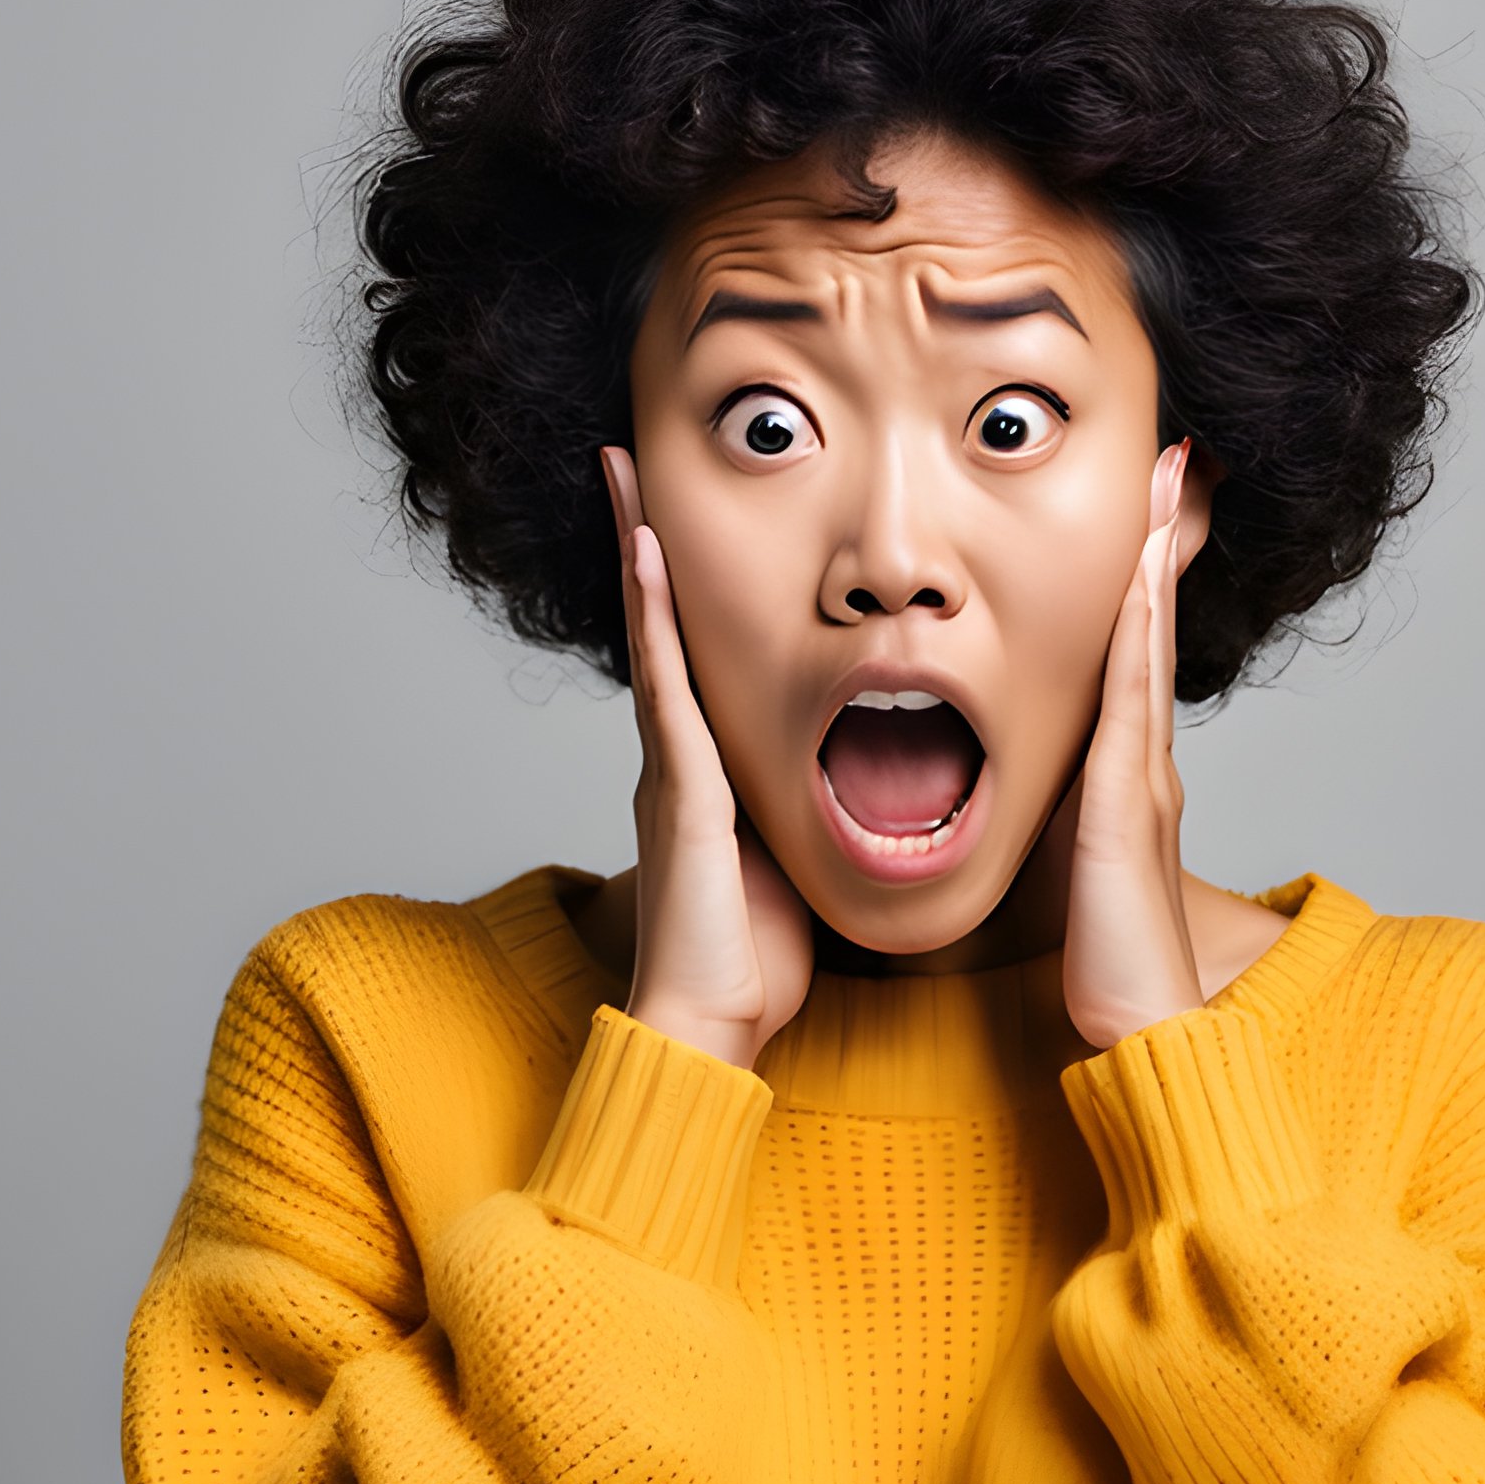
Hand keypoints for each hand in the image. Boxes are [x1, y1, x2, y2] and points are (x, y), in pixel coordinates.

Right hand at [601, 447, 812, 1070]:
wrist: (709, 1021)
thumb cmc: (755, 956)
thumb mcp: (794, 859)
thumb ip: (807, 813)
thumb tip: (859, 785)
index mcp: (708, 769)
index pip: (695, 653)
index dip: (680, 585)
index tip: (675, 514)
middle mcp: (678, 753)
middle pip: (660, 623)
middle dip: (644, 541)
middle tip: (630, 462)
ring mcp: (671, 762)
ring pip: (653, 633)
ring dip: (639, 550)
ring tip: (625, 475)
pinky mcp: (679, 783)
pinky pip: (665, 681)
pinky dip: (652, 614)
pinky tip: (647, 554)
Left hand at [1060, 440, 1206, 1049]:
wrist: (1140, 1030)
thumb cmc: (1096, 963)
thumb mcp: (1059, 867)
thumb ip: (1044, 822)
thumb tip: (1002, 792)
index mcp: (1123, 776)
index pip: (1127, 656)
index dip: (1134, 582)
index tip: (1139, 510)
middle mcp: (1143, 764)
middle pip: (1149, 629)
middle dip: (1160, 544)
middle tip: (1175, 460)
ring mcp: (1144, 778)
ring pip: (1148, 646)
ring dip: (1155, 563)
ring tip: (1168, 484)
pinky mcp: (1127, 805)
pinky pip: (1132, 699)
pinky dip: (1139, 634)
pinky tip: (1136, 582)